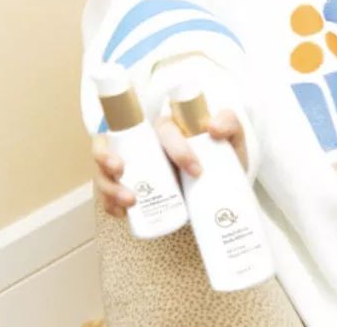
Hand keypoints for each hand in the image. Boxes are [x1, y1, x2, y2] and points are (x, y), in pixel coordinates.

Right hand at [92, 108, 247, 218]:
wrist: (218, 189)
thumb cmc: (220, 157)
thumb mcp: (231, 137)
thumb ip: (229, 122)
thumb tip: (213, 127)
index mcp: (168, 129)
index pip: (163, 130)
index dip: (176, 148)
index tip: (196, 171)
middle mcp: (143, 145)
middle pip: (112, 143)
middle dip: (108, 157)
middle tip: (124, 173)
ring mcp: (132, 167)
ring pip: (104, 170)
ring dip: (108, 185)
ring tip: (129, 202)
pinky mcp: (129, 187)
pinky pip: (107, 194)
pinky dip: (108, 204)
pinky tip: (121, 214)